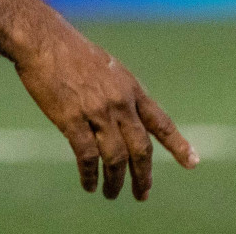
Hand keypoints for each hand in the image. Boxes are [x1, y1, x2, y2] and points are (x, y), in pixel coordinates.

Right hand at [15, 23, 196, 200]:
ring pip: (116, 158)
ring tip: (112, 194)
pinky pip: (87, 156)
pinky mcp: (72, 119)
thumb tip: (125, 120)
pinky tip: (89, 185)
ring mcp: (97, 112)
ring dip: (115, 181)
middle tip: (142, 194)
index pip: (161, 122)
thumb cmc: (71, 51)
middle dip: (143, 176)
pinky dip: (90, 175)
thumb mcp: (108, 67)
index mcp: (131, 88)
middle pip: (141, 149)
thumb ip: (120, 93)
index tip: (192, 163)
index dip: (178, 145)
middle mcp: (120, 102)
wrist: (43, 40)